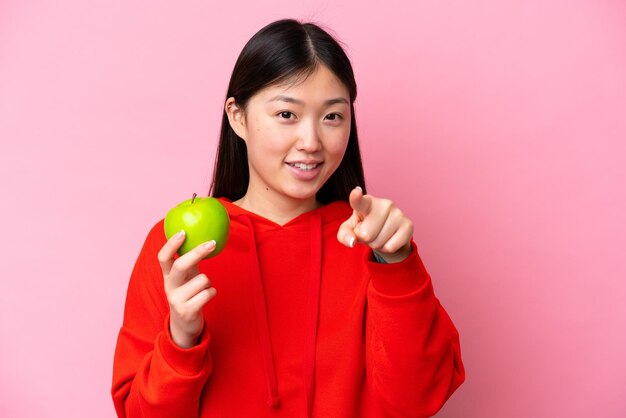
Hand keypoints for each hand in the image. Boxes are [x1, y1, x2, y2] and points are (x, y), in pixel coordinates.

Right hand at [158, 230, 217, 347]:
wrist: (185, 325)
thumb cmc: (189, 295)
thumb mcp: (185, 278)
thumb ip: (189, 262)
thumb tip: (201, 238)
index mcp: (167, 276)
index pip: (163, 257)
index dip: (171, 244)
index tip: (183, 232)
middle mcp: (169, 287)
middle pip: (181, 264)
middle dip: (197, 252)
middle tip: (211, 243)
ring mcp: (177, 300)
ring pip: (202, 279)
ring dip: (208, 282)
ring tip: (203, 289)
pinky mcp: (187, 311)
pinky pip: (208, 293)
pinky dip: (212, 293)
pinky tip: (206, 298)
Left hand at [337, 187, 413, 262]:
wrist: (388, 233)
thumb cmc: (364, 227)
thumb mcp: (349, 230)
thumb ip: (344, 235)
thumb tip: (352, 242)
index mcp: (366, 202)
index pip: (360, 201)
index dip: (356, 198)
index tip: (355, 193)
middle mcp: (384, 204)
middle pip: (366, 235)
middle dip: (366, 240)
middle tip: (370, 233)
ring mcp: (398, 213)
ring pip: (379, 242)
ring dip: (376, 245)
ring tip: (380, 235)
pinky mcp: (408, 225)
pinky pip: (390, 247)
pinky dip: (387, 249)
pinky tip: (390, 239)